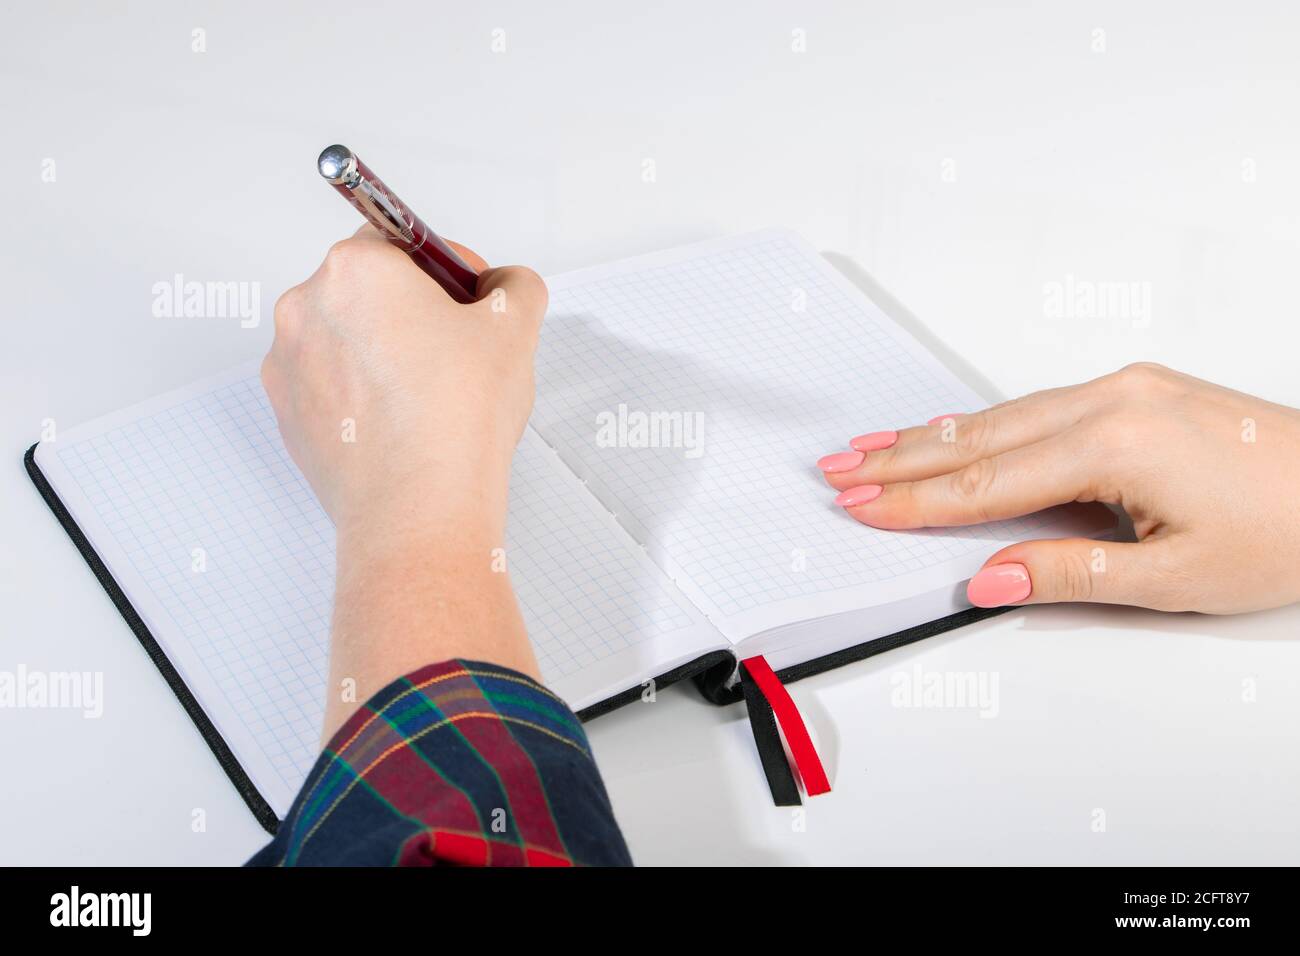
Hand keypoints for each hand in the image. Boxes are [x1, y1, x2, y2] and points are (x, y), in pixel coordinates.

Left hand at [262, 228, 547, 738]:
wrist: (417, 511)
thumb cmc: (454, 420)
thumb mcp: (515, 329)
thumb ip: (515, 287)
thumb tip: (506, 288)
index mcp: (356, 270)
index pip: (404, 240)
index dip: (448, 271)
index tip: (469, 304)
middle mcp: (307, 308)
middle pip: (369, 287)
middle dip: (413, 310)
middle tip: (458, 353)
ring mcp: (290, 365)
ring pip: (348, 337)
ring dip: (385, 351)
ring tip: (432, 397)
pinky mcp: (289, 415)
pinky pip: (330, 384)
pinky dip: (362, 394)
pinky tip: (404, 423)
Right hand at [817, 363, 1299, 613]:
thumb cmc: (1289, 528)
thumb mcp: (1178, 575)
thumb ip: (1073, 572)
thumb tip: (991, 579)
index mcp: (1116, 442)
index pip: (987, 480)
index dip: (916, 499)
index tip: (862, 505)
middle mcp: (1113, 399)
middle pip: (980, 435)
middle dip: (902, 456)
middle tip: (839, 468)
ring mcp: (1126, 386)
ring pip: (1003, 413)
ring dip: (933, 436)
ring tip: (874, 448)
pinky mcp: (1137, 389)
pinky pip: (1036, 404)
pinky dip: (984, 424)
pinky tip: (955, 431)